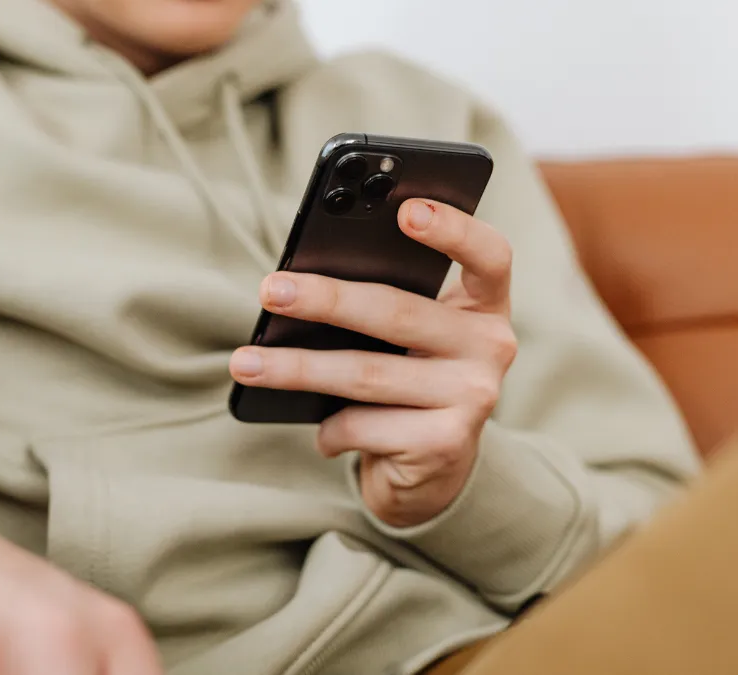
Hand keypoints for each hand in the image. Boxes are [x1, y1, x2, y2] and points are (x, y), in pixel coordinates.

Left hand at [230, 199, 516, 527]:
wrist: (433, 469)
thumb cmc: (407, 378)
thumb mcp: (408, 336)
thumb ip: (383, 302)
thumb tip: (298, 287)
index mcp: (484, 305)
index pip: (489, 255)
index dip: (454, 229)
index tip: (406, 210)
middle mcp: (491, 347)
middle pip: (399, 312)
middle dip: (326, 300)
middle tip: (271, 290)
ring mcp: (474, 397)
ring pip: (367, 373)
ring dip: (297, 369)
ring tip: (246, 363)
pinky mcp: (447, 444)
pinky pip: (366, 426)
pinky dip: (331, 429)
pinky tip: (319, 433)